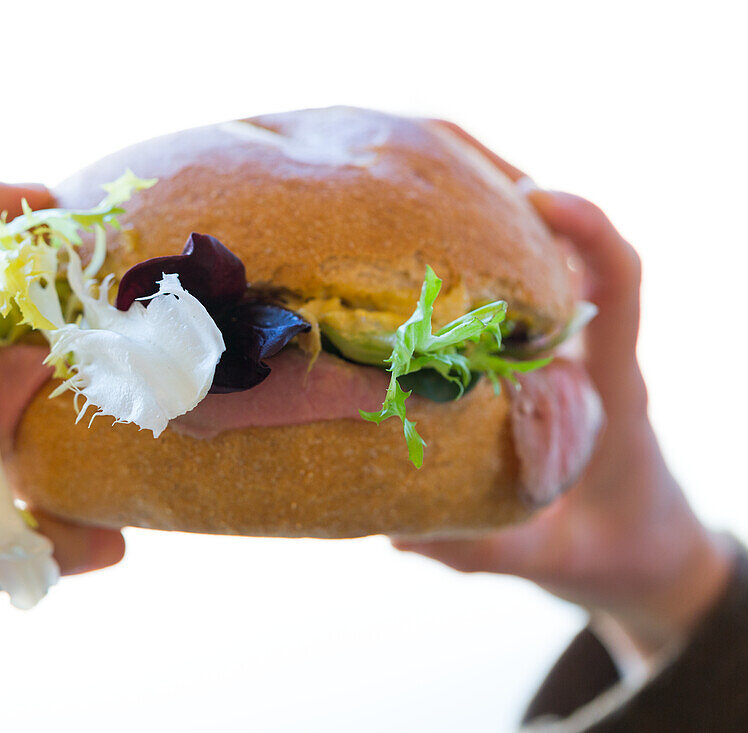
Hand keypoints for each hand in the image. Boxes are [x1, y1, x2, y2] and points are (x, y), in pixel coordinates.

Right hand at [394, 122, 734, 657]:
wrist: (654, 561)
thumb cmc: (620, 555)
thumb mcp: (560, 563)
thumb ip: (490, 550)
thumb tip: (396, 531)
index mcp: (614, 390)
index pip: (620, 288)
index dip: (589, 231)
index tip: (536, 195)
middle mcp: (591, 358)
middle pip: (570, 256)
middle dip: (513, 205)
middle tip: (435, 179)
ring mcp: (568, 361)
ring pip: (538, 274)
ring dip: (487, 232)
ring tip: (411, 208)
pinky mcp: (544, 372)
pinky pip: (513, 308)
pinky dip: (471, 277)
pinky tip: (409, 278)